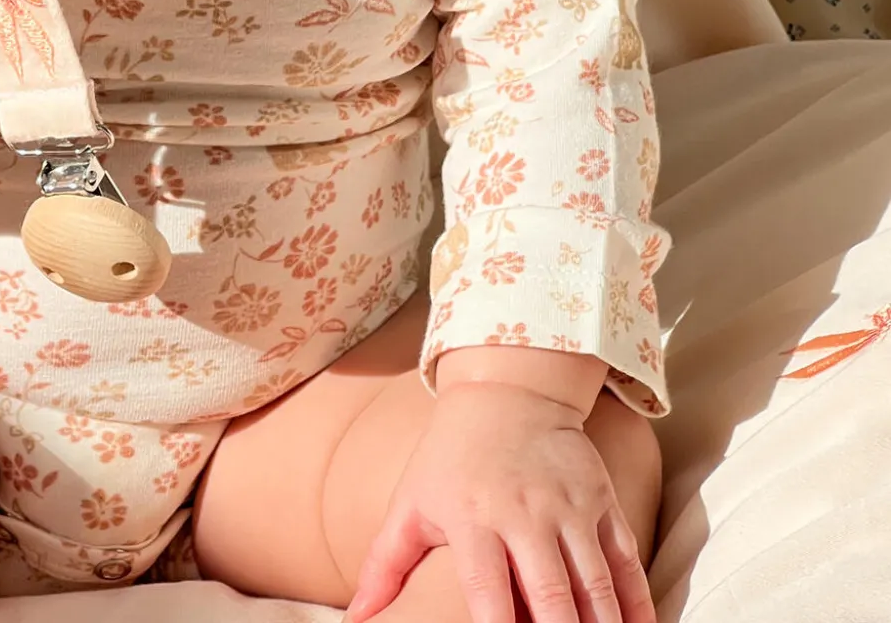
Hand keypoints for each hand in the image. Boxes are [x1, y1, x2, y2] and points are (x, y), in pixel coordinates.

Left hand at [346, 382, 653, 622]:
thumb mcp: (412, 502)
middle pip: (551, 594)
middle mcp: (524, 513)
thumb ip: (385, 565)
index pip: (487, 588)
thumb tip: (355, 620)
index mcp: (472, 517)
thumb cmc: (450, 457)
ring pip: (596, 586)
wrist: (507, 391)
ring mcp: (569, 507)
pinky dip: (637, 607)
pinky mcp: (602, 501)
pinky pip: (627, 564)